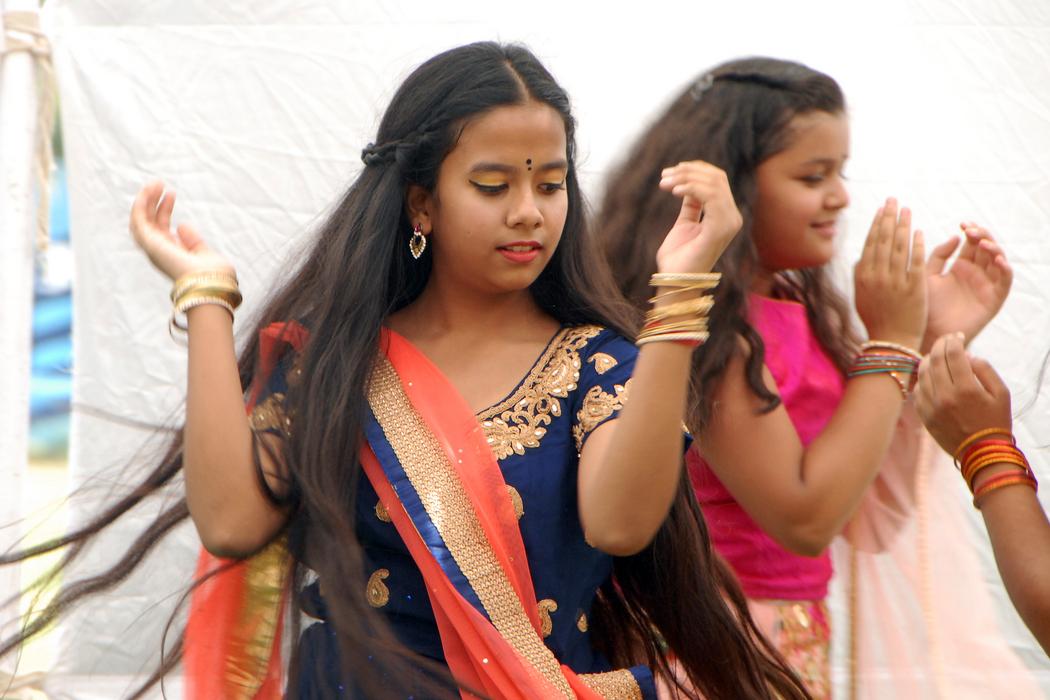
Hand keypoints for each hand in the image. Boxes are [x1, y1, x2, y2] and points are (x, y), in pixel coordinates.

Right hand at [129, 181, 234, 280]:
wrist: (213, 284)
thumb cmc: (214, 275)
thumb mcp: (204, 253)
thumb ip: (193, 241)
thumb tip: (181, 225)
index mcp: (171, 254)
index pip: (161, 228)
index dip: (164, 210)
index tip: (172, 193)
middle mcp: (160, 252)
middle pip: (149, 223)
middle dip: (152, 202)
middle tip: (159, 184)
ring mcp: (154, 250)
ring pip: (140, 221)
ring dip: (144, 201)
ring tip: (155, 183)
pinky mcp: (151, 245)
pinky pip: (139, 221)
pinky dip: (141, 206)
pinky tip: (148, 193)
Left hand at [656, 161, 741, 273]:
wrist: (676, 281)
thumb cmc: (679, 257)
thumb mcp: (685, 223)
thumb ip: (691, 204)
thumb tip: (687, 184)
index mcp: (725, 216)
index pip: (717, 180)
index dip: (694, 170)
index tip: (669, 172)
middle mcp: (732, 218)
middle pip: (717, 178)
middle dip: (687, 171)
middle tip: (664, 176)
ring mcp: (729, 224)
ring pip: (714, 184)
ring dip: (686, 178)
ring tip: (665, 183)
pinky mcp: (720, 229)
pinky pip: (711, 197)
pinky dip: (692, 188)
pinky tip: (675, 191)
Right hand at [853, 198, 926, 347]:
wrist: (890, 341)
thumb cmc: (876, 319)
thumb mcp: (861, 296)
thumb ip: (861, 275)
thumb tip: (861, 256)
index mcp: (864, 276)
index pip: (871, 243)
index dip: (876, 224)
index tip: (882, 209)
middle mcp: (877, 276)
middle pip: (884, 240)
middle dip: (889, 217)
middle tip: (894, 200)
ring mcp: (895, 281)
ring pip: (899, 247)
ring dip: (903, 225)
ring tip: (907, 210)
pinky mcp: (913, 288)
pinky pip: (915, 261)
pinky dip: (916, 245)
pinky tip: (918, 232)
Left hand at [914, 333, 1012, 454]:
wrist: (982, 453)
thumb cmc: (995, 421)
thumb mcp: (1001, 393)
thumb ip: (984, 370)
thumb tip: (966, 355)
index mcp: (966, 389)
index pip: (953, 354)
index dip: (953, 340)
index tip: (957, 336)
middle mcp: (945, 396)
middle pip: (935, 360)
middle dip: (940, 345)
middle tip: (945, 340)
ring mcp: (931, 407)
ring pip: (922, 374)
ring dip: (928, 360)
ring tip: (936, 355)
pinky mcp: (924, 417)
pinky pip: (917, 391)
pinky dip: (922, 379)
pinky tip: (930, 376)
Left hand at [923, 223, 1011, 350]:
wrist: (927, 333)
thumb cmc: (925, 305)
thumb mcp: (927, 276)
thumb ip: (938, 256)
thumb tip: (955, 237)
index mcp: (961, 266)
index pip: (972, 243)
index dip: (971, 231)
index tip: (963, 224)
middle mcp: (976, 274)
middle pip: (987, 248)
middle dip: (983, 236)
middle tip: (971, 231)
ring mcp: (986, 285)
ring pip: (999, 261)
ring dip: (995, 250)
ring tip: (983, 244)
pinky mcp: (993, 299)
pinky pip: (1004, 283)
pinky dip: (1005, 270)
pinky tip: (999, 262)